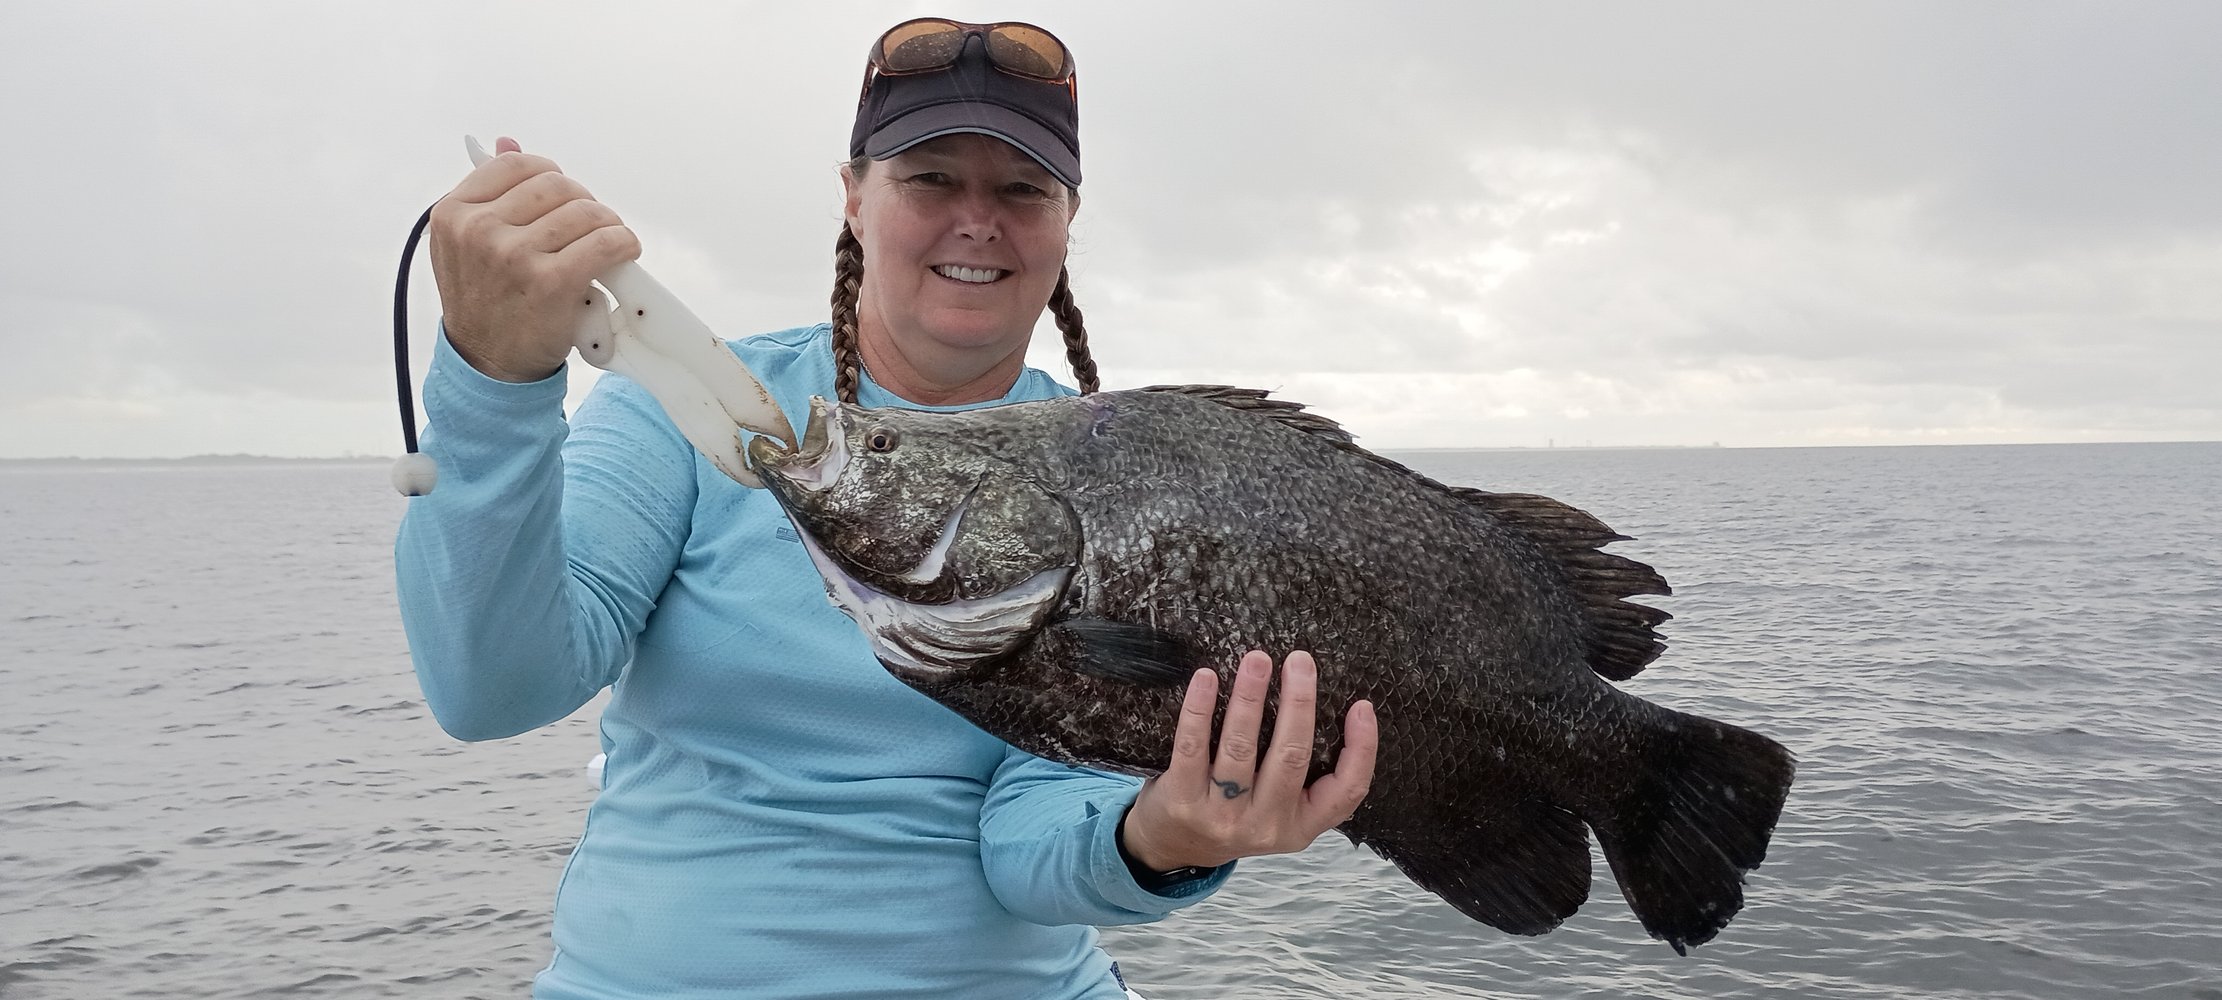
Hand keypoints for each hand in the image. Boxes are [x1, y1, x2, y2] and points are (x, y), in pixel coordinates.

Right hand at [427, 136, 641, 381]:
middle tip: (589, 226)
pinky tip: (624, 252)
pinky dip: (623, 243)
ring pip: (585, 211)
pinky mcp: (551, 282)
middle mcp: (479, 230)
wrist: (489, 365)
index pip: (516, 165)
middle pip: (556, 185)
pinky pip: (604, 242)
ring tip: (608, 243)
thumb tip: (507, 141)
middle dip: (582, 202)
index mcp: (454, 213)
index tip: (561, 200)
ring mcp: (513, 255)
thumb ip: (489, 195)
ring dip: (607, 224)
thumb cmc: (486, 302)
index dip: (549, 177)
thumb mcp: (468, 245)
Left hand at [1121, 650, 1377, 871]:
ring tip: (1257, 660)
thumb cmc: (1235, 812)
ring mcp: (1224, 816)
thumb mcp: (1280, 810)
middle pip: (1292, 758)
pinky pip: (1194, 747)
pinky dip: (1200, 709)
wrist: (1175, 846)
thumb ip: (1301, 773)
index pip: (1347, 792)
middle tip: (1300, 661)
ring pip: (1242, 747)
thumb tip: (1324, 702)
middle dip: (1299, 703)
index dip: (1362, 749)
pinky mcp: (1184, 801)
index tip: (1361, 706)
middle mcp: (1267, 825)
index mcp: (1301, 826)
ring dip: (1251, 697)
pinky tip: (1207, 678)